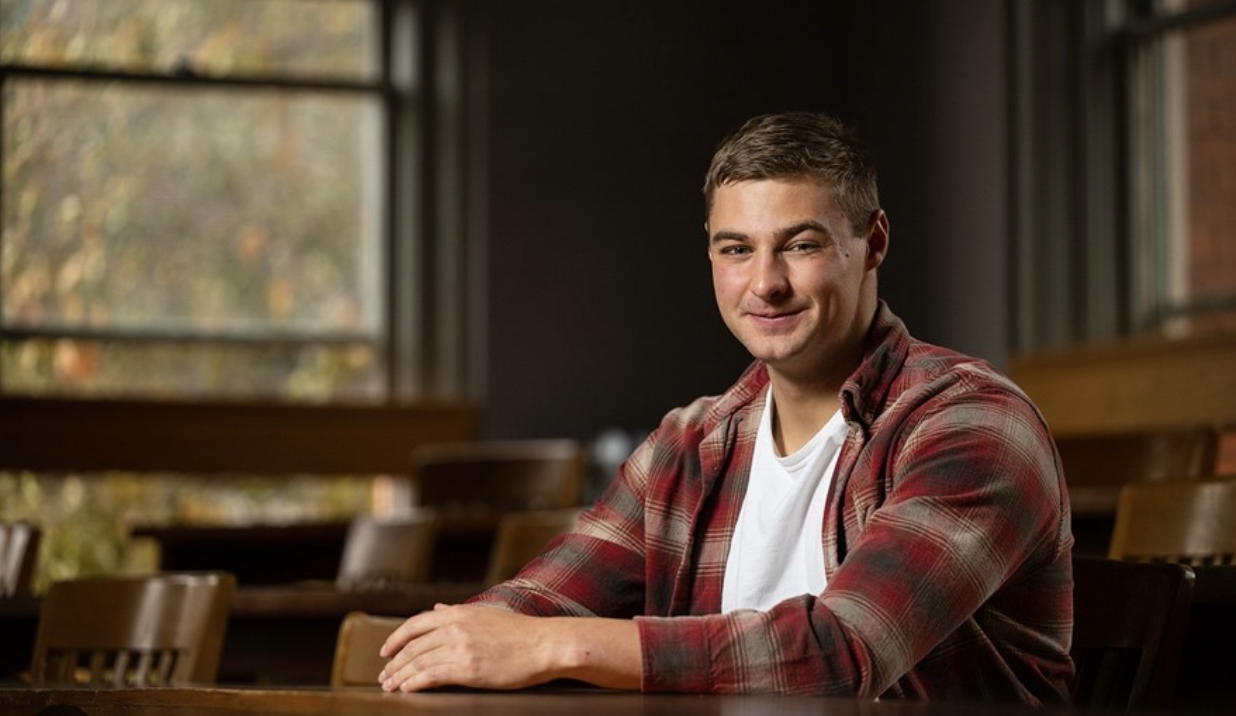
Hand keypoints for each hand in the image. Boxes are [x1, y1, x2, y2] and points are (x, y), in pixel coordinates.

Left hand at [379, 603, 640, 691]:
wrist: (545, 645)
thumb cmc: (522, 632)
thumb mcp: (487, 614)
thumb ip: (458, 612)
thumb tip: (437, 609)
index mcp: (459, 613)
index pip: (415, 624)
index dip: (395, 638)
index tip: (385, 651)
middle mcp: (455, 627)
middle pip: (412, 645)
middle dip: (394, 662)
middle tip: (384, 674)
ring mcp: (460, 648)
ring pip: (418, 662)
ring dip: (399, 675)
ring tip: (390, 685)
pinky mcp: (467, 669)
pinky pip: (430, 676)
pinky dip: (414, 682)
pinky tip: (406, 689)